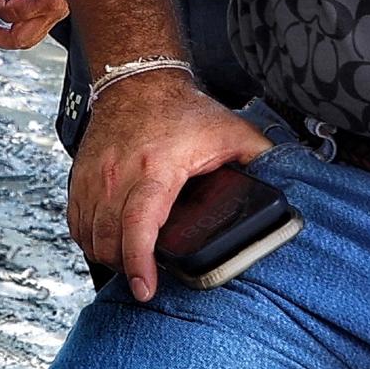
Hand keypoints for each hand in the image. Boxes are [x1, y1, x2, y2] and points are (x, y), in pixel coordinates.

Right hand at [68, 71, 269, 302]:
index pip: (140, 224)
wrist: (138, 80)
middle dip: (126, 268)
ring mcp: (96, 177)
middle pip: (110, 239)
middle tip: (147, 280)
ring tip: (131, 262)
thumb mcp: (230, 131)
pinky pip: (76, 222)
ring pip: (90, 235)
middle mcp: (119, 174)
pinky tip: (109, 243)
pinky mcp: (82, 178)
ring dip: (108, 256)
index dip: (140, 262)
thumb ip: (260, 158)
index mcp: (157, 167)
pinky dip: (89, 240)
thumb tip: (292, 181)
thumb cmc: (182, 108)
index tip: (145, 288)